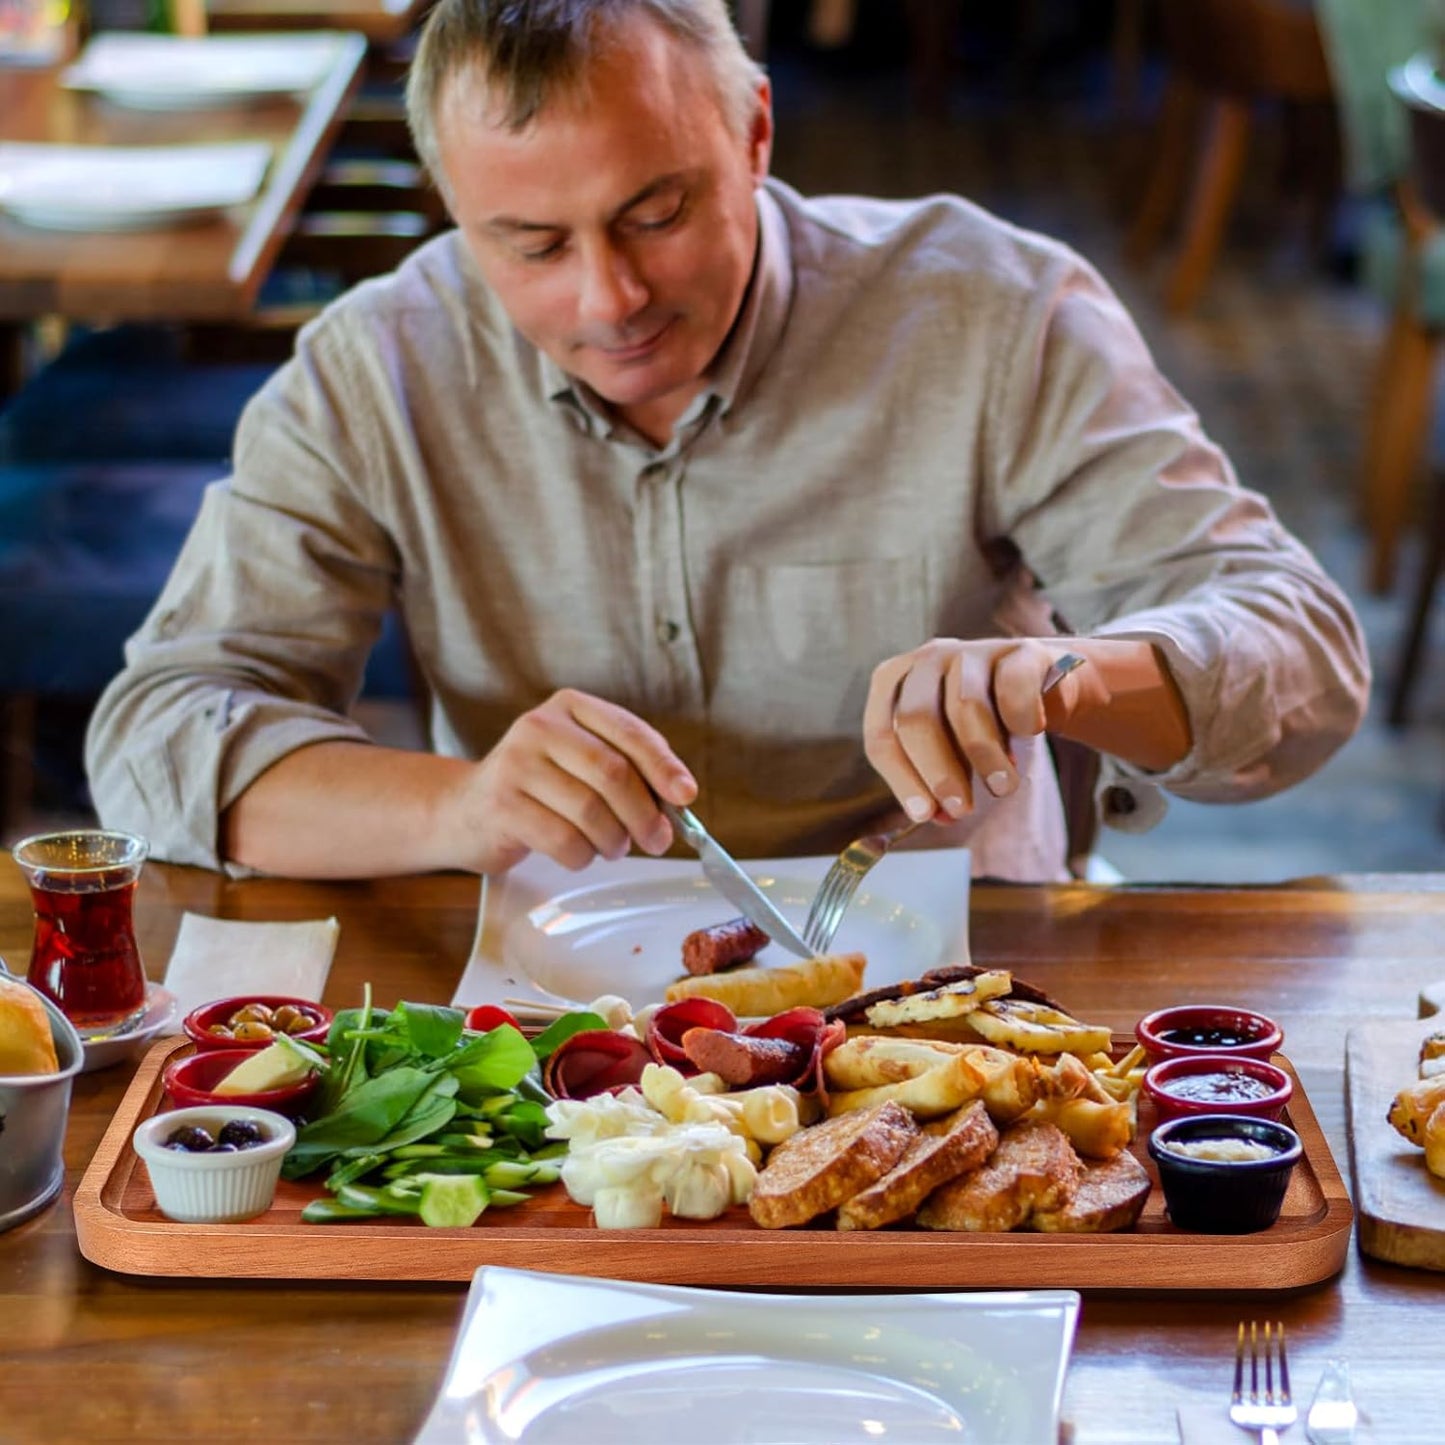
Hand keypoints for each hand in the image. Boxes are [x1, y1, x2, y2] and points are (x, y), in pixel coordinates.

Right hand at [439, 688, 696, 873]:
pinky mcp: (501, 805)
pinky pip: (563, 839)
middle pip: (612, 773)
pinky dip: (583, 856)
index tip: (686, 795)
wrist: (464, 810)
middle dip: (644, 814)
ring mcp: (516, 764)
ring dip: (614, 840)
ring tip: (613, 848)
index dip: (664, 766)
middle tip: (658, 840)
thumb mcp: (579, 763)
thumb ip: (626, 770)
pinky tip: (580, 853)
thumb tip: (678, 800)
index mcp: (569, 707)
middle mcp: (539, 727)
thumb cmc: (538, 789)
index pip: (629, 732)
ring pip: (590, 810)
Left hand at [864, 639, 1102, 822]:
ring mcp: (973, 650)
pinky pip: (1012, 690)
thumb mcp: (954, 752)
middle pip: (916, 719)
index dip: (901, 778)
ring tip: (1002, 786)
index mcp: (897, 682)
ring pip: (966, 707)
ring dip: (985, 758)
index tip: (923, 814)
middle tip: (962, 810)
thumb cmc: (985, 726)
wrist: (1046, 689)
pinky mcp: (1018, 651)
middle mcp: (928, 659)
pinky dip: (1020, 721)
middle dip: (938, 773)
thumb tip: (937, 816)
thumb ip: (938, 782)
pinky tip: (1030, 735)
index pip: (883, 734)